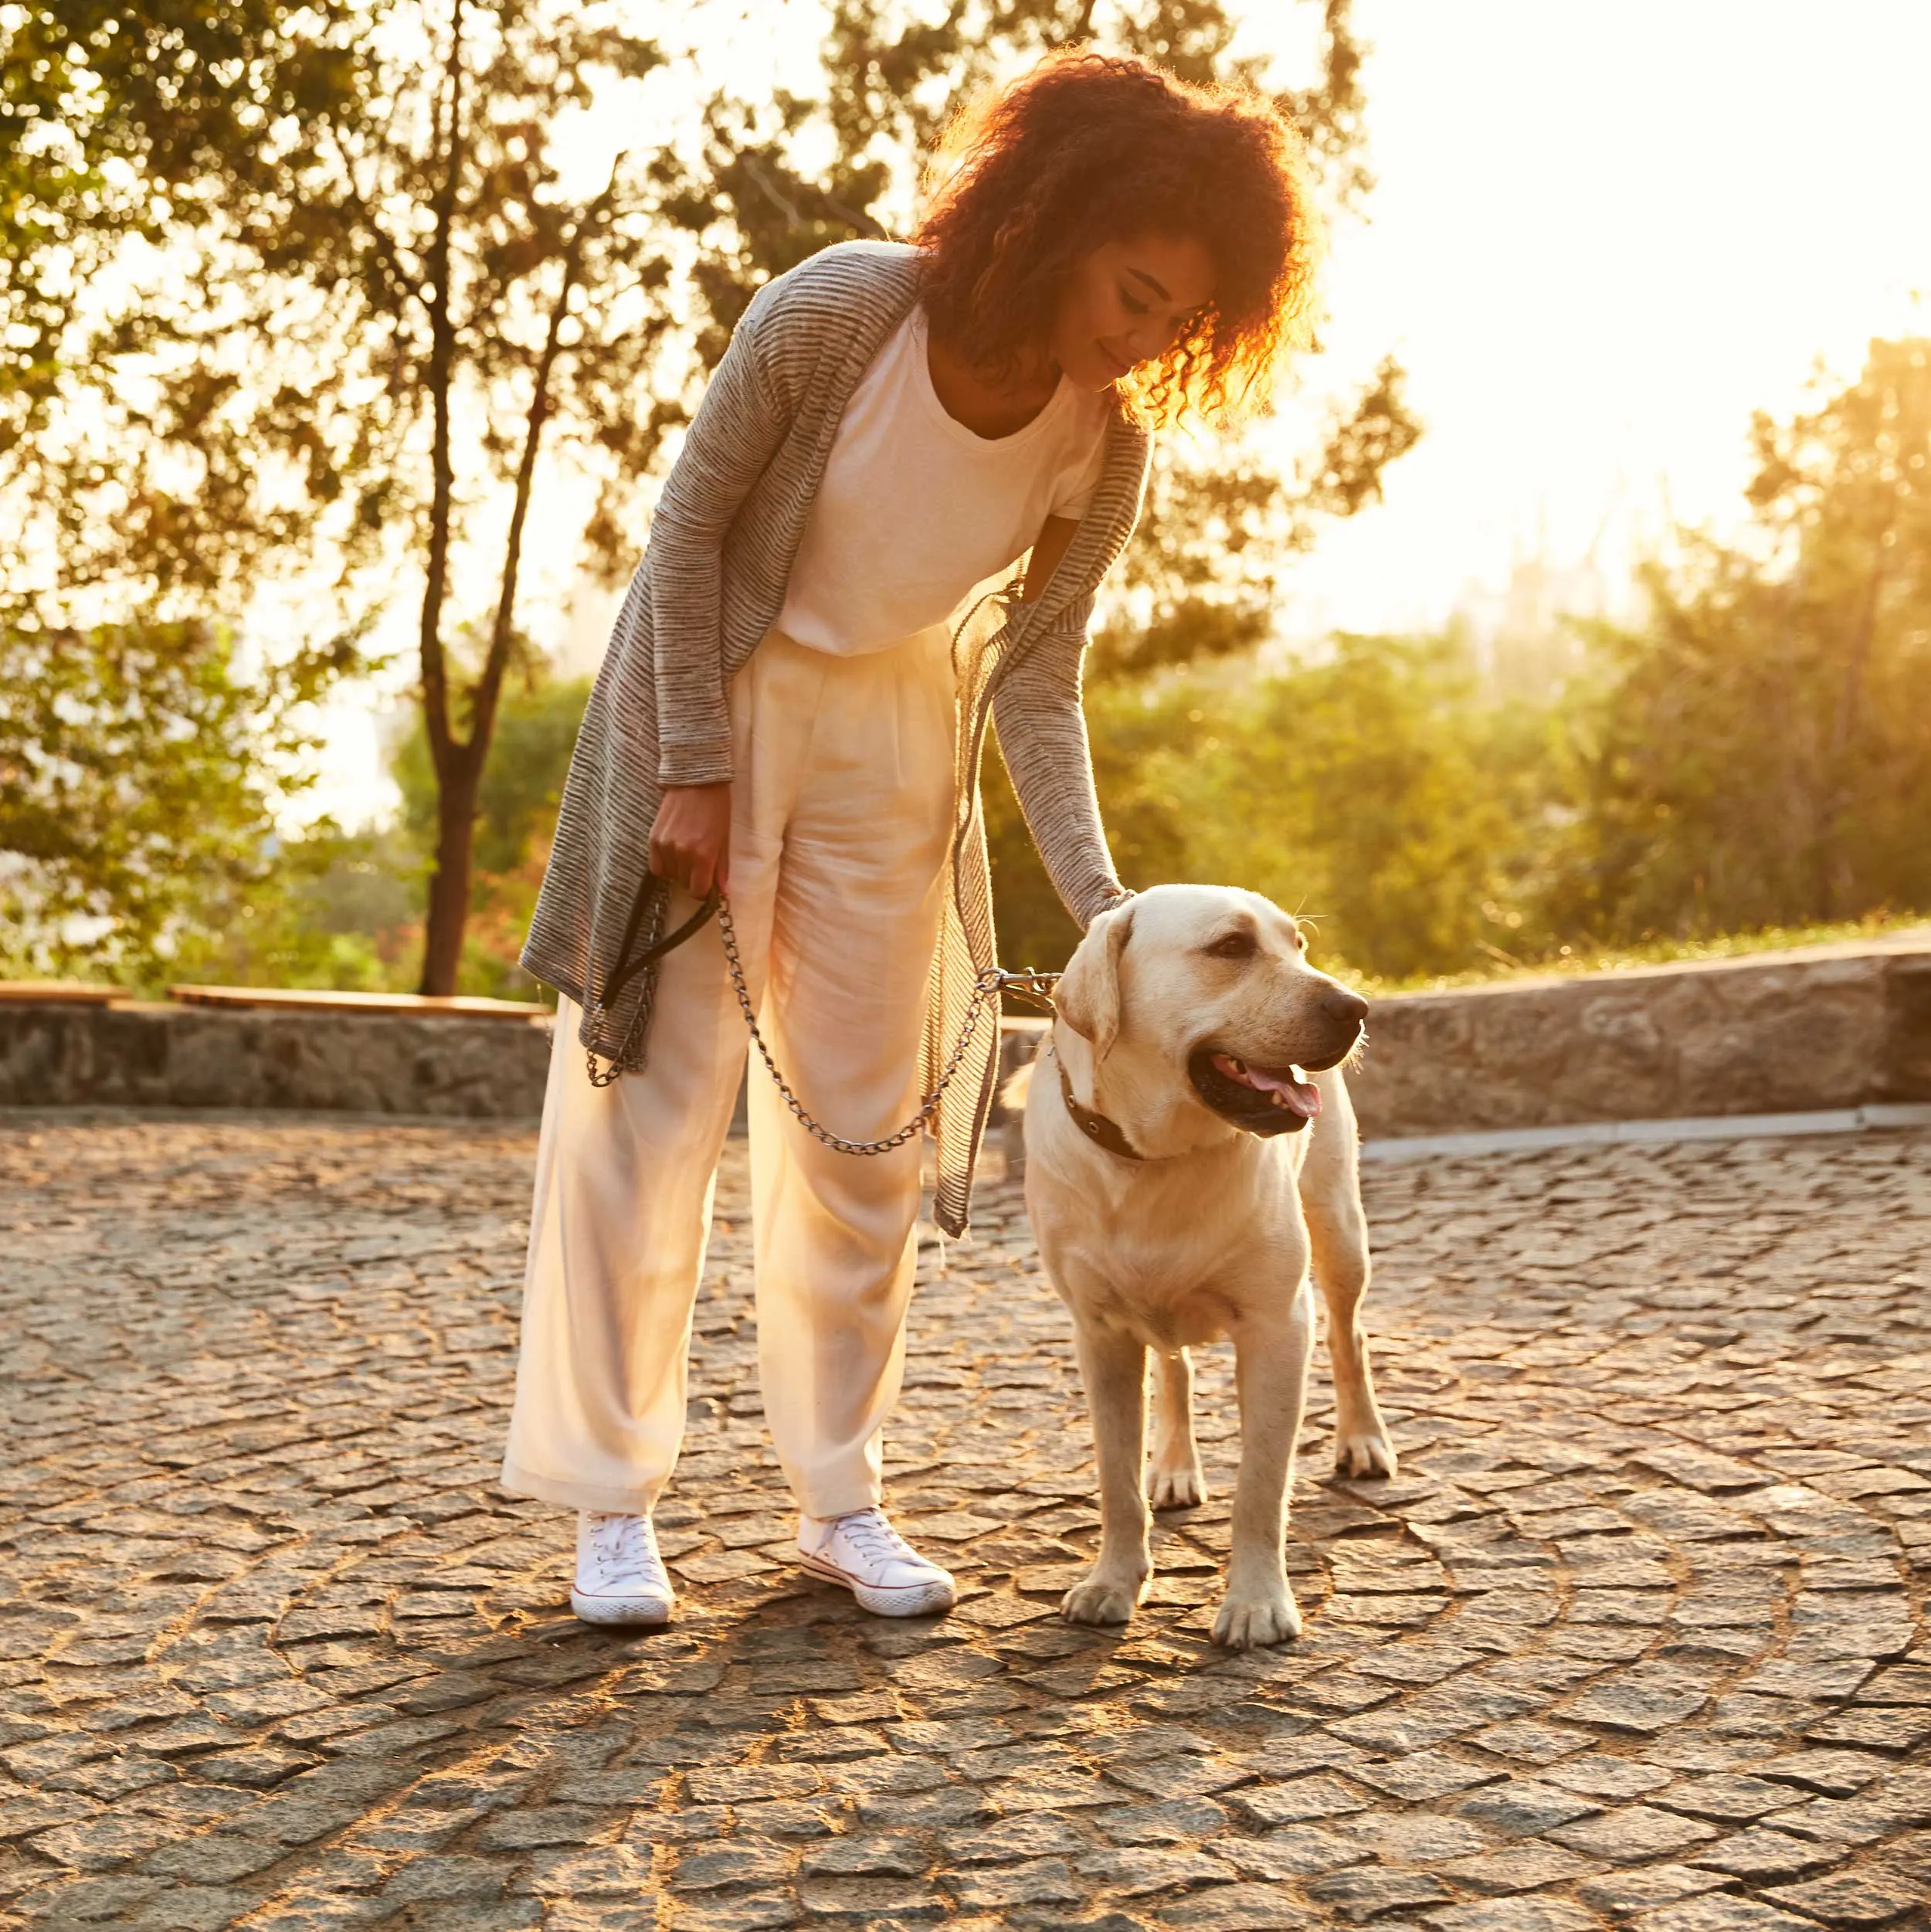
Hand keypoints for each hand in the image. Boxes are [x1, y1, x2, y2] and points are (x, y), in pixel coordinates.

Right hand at [649, 783, 731, 897]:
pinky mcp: (653, 838)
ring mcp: (665, 846)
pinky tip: (673, 854)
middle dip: (693, 879)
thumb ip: (721, 867)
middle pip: (683, 884)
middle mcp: (681, 853)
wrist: (695, 781)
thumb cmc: (716, 808)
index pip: (698, 890)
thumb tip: (722, 892)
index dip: (704, 891)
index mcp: (702, 854)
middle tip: (699, 864)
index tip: (707, 884)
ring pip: (669, 876)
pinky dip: (665, 865)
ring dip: (678, 871)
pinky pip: (656, 866)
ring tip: (687, 855)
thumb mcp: (724, 839)